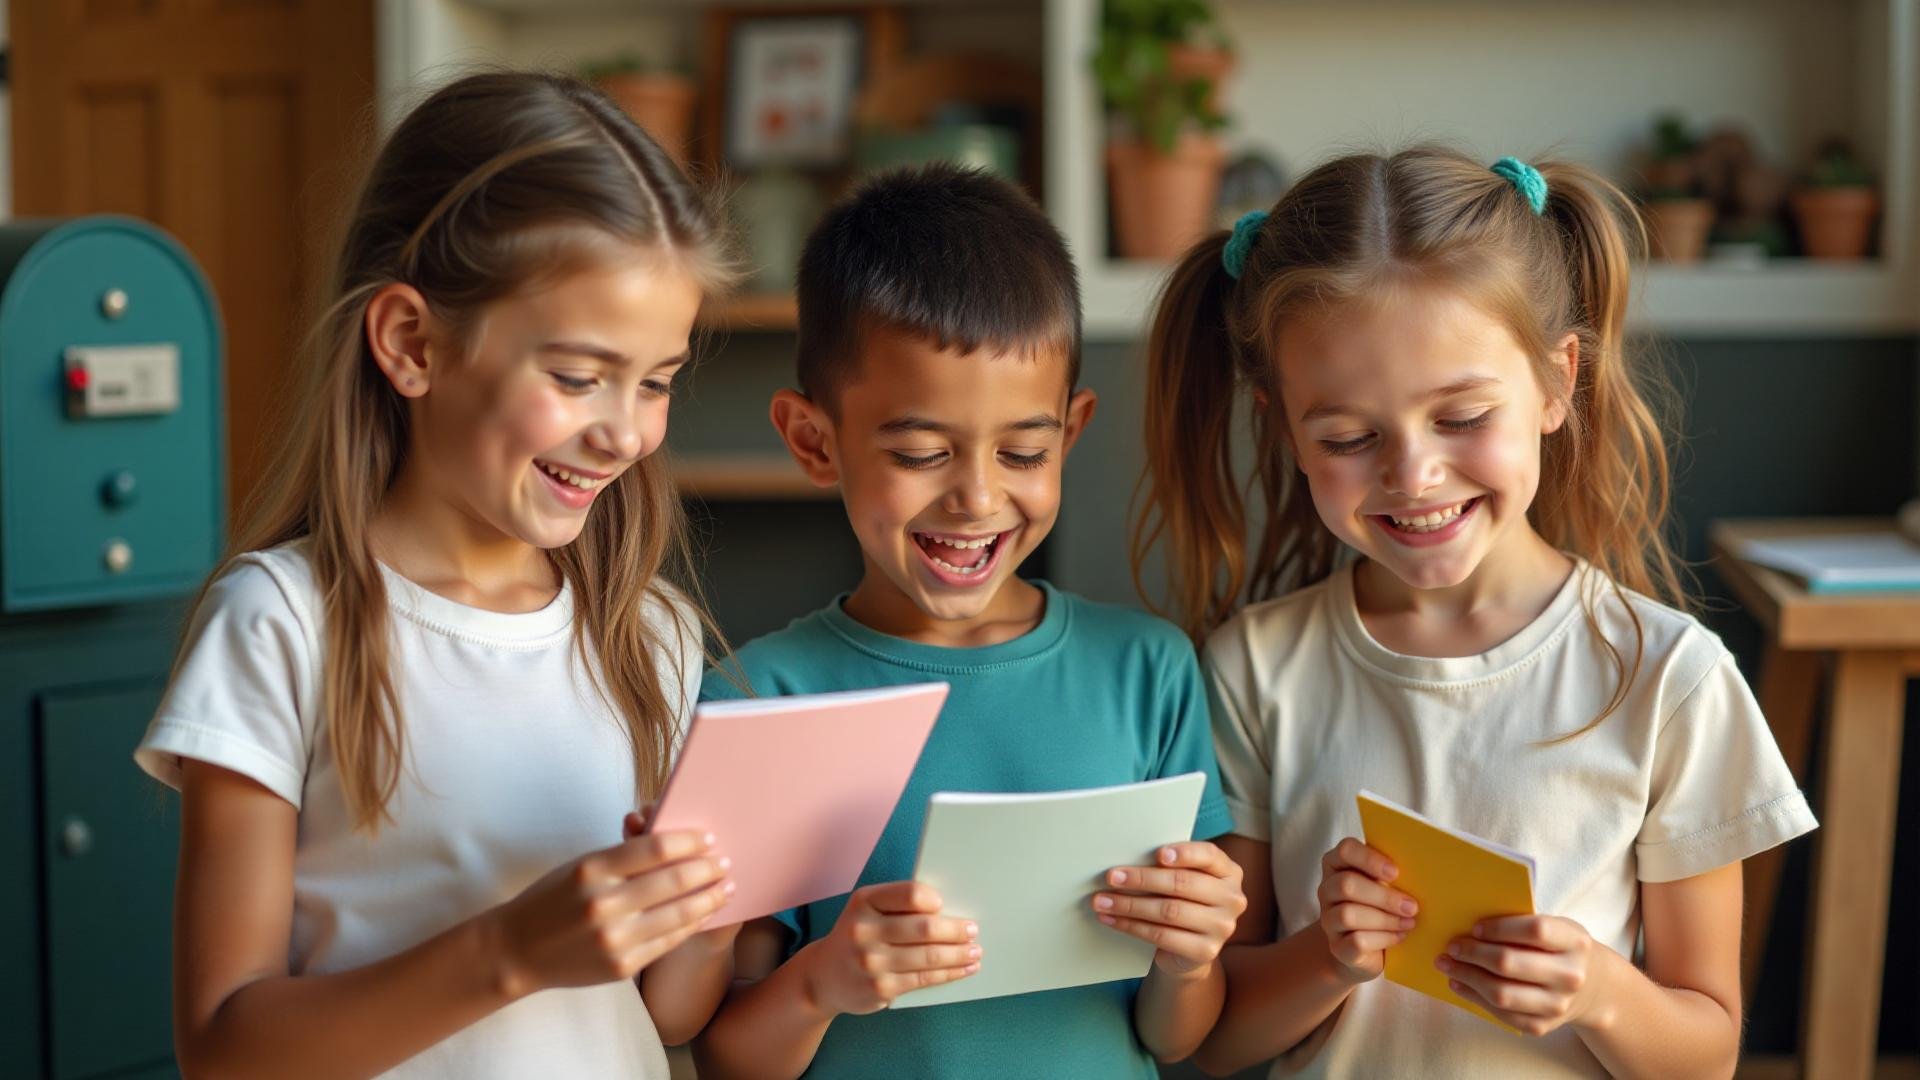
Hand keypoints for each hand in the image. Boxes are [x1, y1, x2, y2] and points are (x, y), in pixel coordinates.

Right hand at [487, 828, 733, 997]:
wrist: (517, 950)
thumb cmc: (552, 899)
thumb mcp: (582, 866)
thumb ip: (624, 857)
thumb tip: (678, 844)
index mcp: (593, 869)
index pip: (656, 847)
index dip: (690, 840)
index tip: (708, 837)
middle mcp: (605, 903)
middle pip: (674, 879)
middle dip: (708, 868)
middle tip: (724, 861)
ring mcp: (614, 939)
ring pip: (679, 913)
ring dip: (710, 898)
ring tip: (725, 887)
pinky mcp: (622, 966)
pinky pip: (669, 942)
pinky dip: (692, 924)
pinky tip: (704, 913)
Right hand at [801, 881, 979, 1015]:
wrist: (824, 976)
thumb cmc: (857, 936)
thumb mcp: (867, 910)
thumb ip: (898, 905)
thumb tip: (949, 911)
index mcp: (864, 902)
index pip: (908, 894)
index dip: (932, 900)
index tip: (945, 905)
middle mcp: (865, 930)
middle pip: (924, 928)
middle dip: (956, 931)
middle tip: (973, 930)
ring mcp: (872, 962)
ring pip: (929, 956)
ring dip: (959, 954)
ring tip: (975, 951)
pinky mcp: (881, 987)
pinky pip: (924, 978)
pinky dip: (950, 973)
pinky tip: (964, 969)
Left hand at [1093, 841, 1246, 979]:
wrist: (1189, 950)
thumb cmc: (1182, 902)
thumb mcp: (1184, 881)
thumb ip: (1170, 866)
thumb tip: (1128, 855)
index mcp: (1229, 872)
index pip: (1209, 855)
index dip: (1184, 853)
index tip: (1158, 854)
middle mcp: (1232, 898)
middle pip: (1182, 884)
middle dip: (1142, 879)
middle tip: (1112, 877)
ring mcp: (1222, 927)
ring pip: (1168, 911)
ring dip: (1130, 905)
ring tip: (1102, 900)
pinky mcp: (1206, 951)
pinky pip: (1162, 936)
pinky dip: (1132, 926)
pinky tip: (1112, 919)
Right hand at [1316, 837, 1417, 982]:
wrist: (1366, 949)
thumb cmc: (1381, 907)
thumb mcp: (1385, 885)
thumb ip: (1393, 874)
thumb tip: (1423, 868)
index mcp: (1338, 865)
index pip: (1345, 850)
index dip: (1369, 859)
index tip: (1395, 872)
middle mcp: (1327, 890)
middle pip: (1346, 884)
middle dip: (1383, 897)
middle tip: (1412, 906)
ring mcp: (1328, 920)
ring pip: (1348, 915)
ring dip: (1385, 920)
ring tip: (1409, 923)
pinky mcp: (1337, 947)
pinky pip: (1356, 941)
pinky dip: (1383, 939)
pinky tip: (1399, 937)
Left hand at [1436, 915, 1610, 1036]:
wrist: (1593, 986)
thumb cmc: (1561, 947)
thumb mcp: (1556, 927)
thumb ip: (1522, 924)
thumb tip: (1469, 923)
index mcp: (1575, 941)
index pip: (1535, 930)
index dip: (1500, 928)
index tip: (1475, 928)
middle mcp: (1570, 975)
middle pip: (1510, 964)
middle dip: (1473, 954)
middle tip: (1451, 946)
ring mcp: (1557, 1005)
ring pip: (1501, 993)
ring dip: (1467, 976)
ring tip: (1447, 964)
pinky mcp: (1542, 1026)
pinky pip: (1501, 1014)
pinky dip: (1474, 997)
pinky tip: (1459, 983)